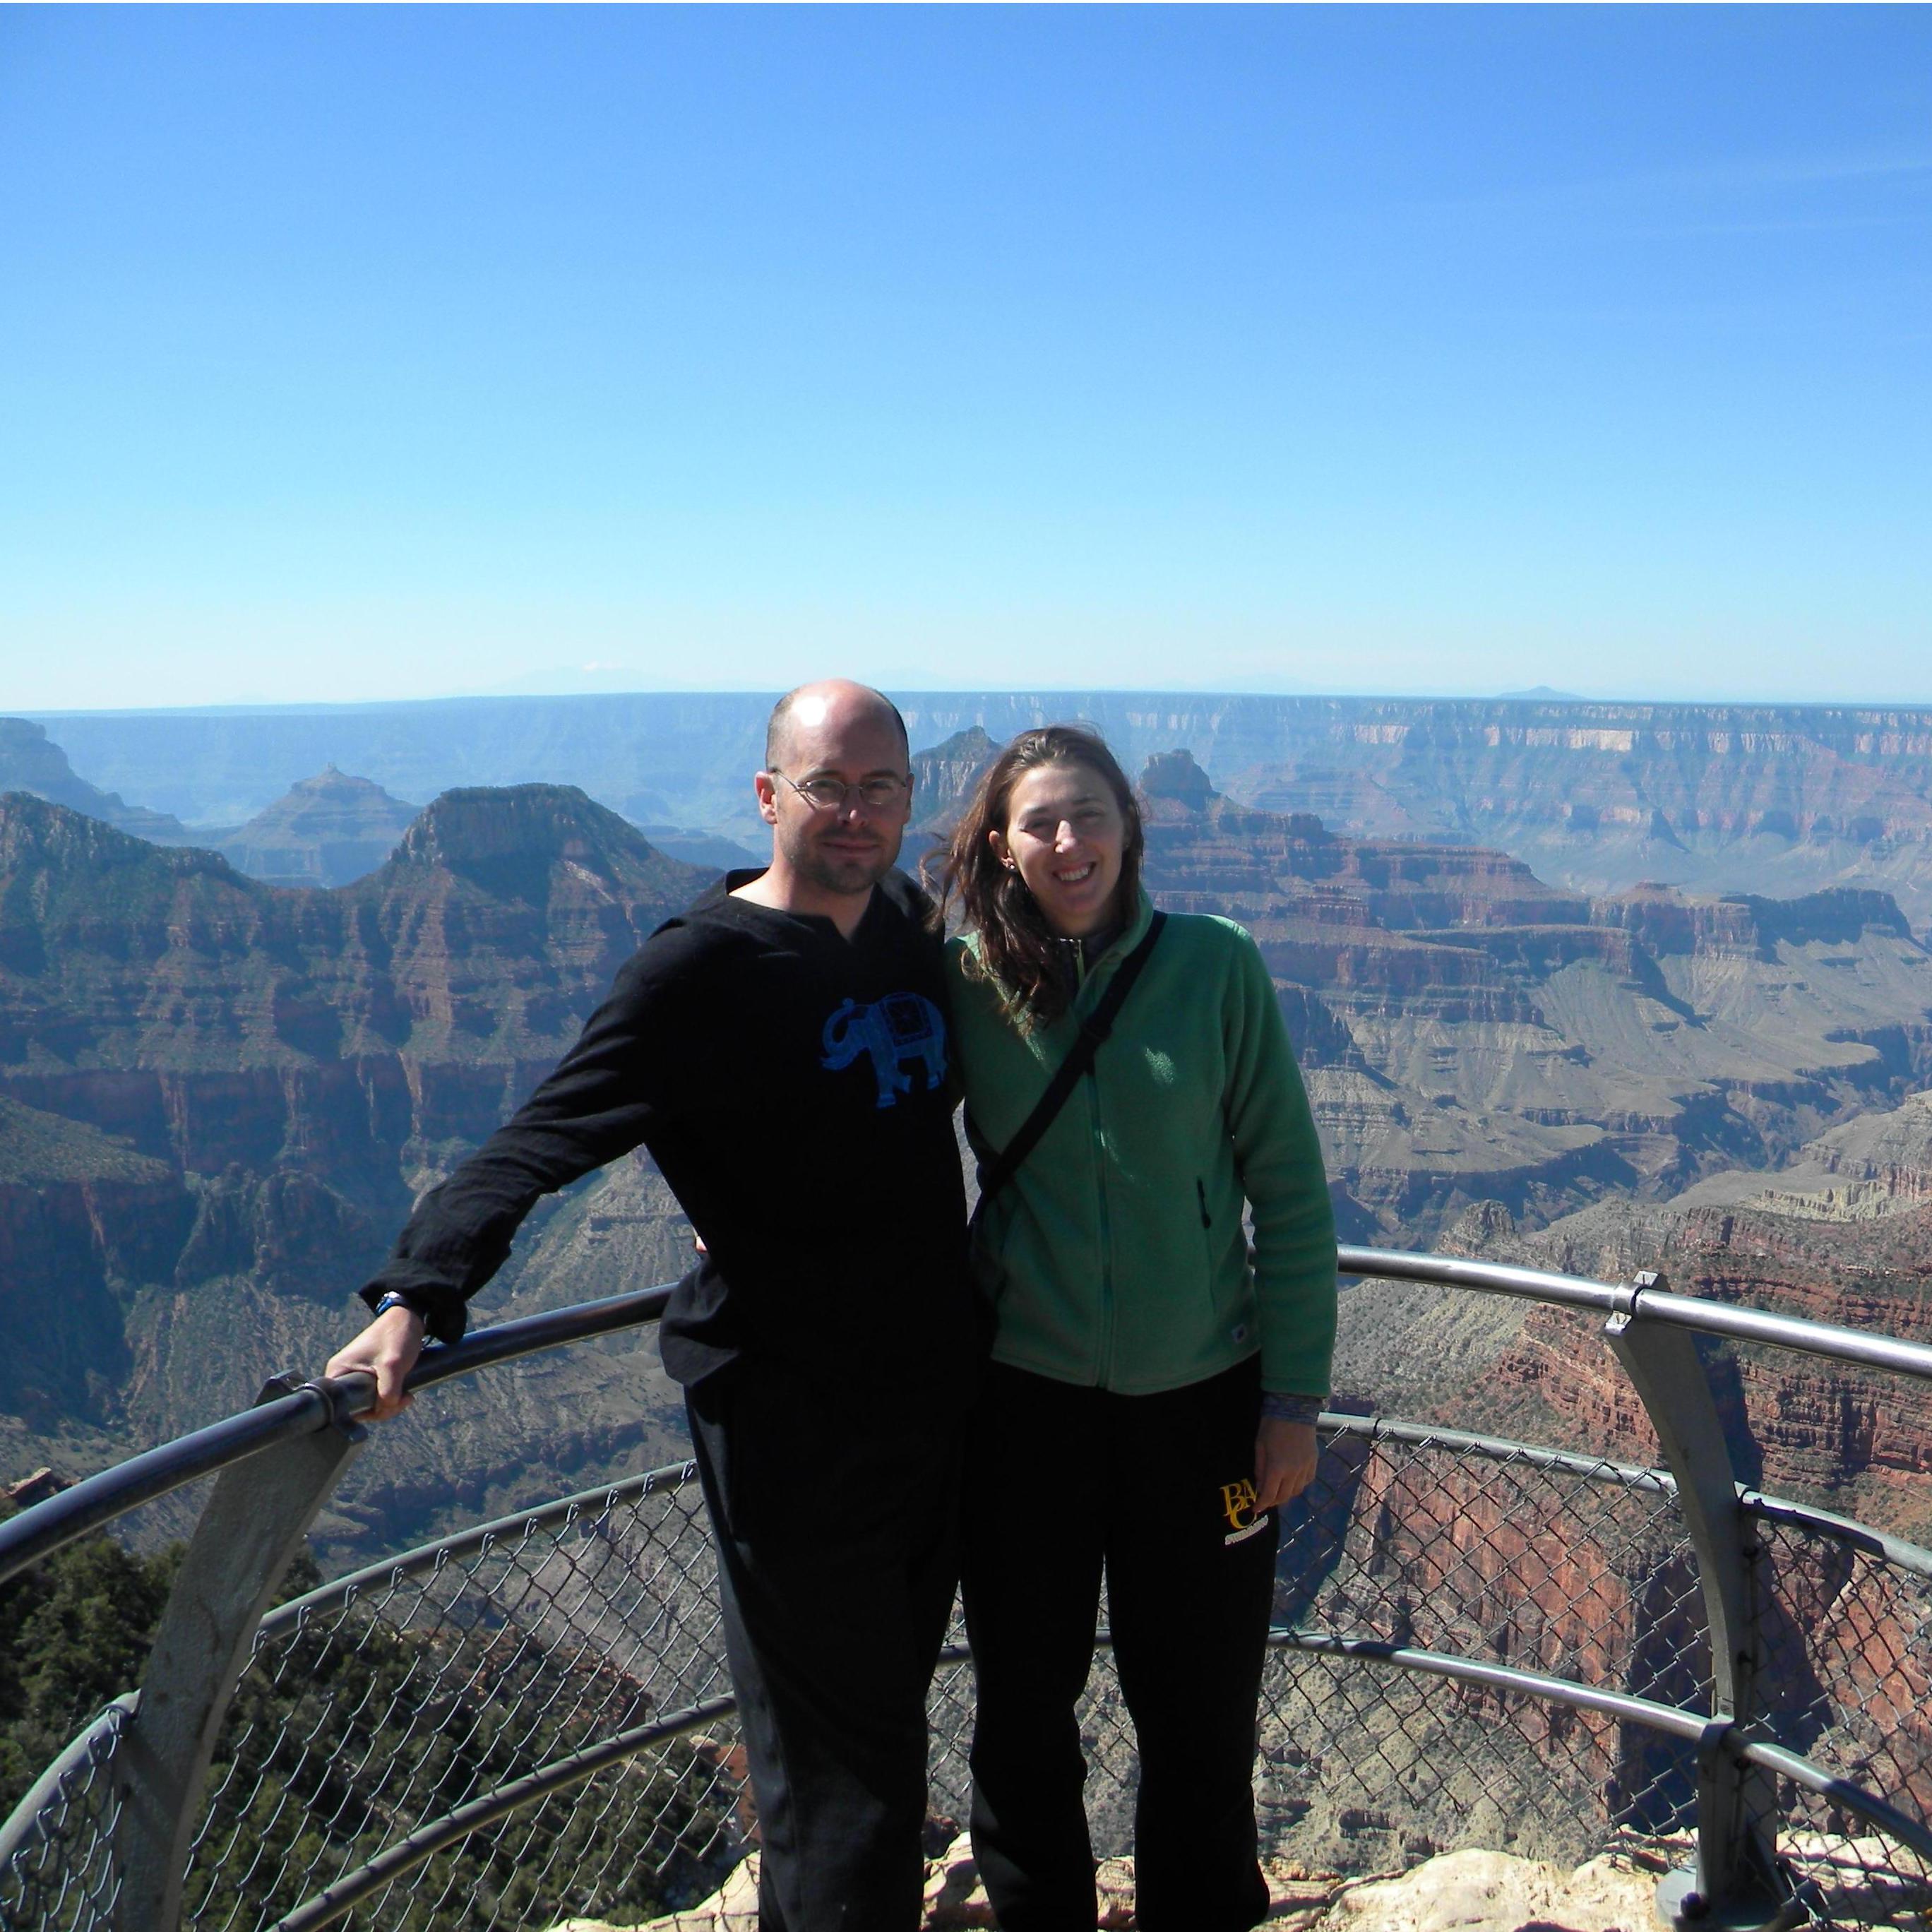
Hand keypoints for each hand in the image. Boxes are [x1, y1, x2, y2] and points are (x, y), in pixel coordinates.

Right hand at [324, 1306, 424, 1421]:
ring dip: (389, 1404)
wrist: (409, 1318)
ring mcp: (357, 1375)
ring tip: (407, 1395)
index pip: (343, 1407)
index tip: (385, 1406)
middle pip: (358, 1407)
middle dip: (382, 1410)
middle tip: (402, 1400)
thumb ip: (387, 1391)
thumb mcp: (392, 1365)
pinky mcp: (369, 1376)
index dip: (365, 1412)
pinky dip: (391, 1398)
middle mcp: (343, 1374)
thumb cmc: (396, 1335)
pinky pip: (377, 1395)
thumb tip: (385, 1409)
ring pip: (370, 1403)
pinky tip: (405, 1394)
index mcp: (338, 1371)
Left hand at [1254, 1417, 1316, 1512]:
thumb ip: (1260, 1468)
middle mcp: (1293, 1472)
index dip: (1261, 1504)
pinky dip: (1299, 1485)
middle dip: (1273, 1501)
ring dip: (1286, 1494)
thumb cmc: (1271, 1426)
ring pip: (1297, 1491)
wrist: (1294, 1409)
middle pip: (1284, 1496)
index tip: (1255, 1509)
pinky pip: (1307, 1481)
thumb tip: (1260, 1486)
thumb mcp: (1259, 1446)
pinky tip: (1292, 1481)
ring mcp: (1306, 1467)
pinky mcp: (1314, 1462)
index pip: (1269, 1495)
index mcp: (1277, 1468)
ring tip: (1278, 1491)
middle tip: (1265, 1500)